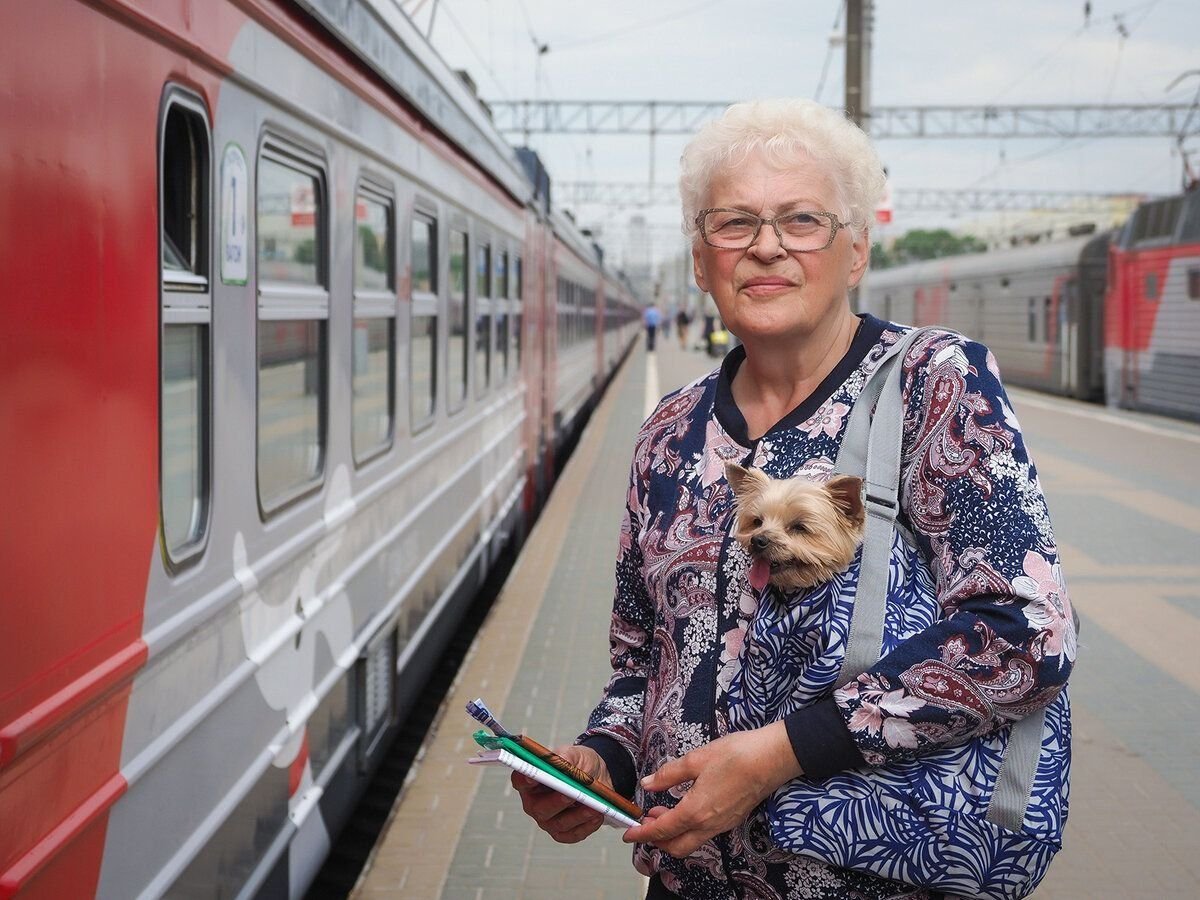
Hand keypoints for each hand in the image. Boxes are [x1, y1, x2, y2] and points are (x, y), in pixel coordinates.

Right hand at [510, 744, 611, 843]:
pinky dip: (586, 826)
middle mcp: (535, 804)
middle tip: (572, 794)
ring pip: (559, 823)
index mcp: (531, 782)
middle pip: (539, 808)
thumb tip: (562, 764)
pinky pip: (573, 834)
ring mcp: (548, 821)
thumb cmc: (578, 764)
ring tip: (595, 807)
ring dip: (578, 815)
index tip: (533, 776)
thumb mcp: (574, 754)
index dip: (523, 780)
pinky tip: (598, 815)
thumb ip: (566, 758)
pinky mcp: (563, 833)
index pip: (520, 781)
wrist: (597, 777)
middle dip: (556, 801)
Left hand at [622, 722, 800, 857]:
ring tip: (661, 811)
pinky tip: (685, 808)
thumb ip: (669, 775)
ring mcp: (722, 825)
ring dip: (673, 834)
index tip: (628, 834)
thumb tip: (648, 783)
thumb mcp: (696, 759)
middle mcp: (709, 825)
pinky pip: (704, 834)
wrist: (772, 759)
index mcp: (695, 812)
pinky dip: (688, 828)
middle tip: (645, 821)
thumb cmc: (735, 755)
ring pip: (691, 842)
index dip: (642, 834)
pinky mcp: (732, 820)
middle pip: (676, 847)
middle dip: (657, 840)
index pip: (662, 831)